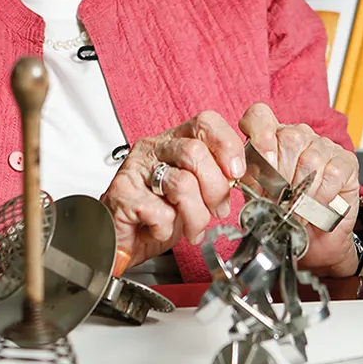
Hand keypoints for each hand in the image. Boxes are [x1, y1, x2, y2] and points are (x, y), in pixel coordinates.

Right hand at [101, 111, 244, 270]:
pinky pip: (161, 212)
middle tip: (216, 210)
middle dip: (215, 189)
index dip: (227, 146)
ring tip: (191, 228)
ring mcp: (135, 168)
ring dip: (195, 215)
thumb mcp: (198, 191)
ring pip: (182, 183)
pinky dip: (167, 229)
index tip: (236, 173)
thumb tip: (241, 176)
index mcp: (175, 140)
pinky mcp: (122, 193)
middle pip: (195, 152)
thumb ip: (218, 177)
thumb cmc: (160, 214)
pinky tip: (159, 229)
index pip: (206, 122)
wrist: (123, 241)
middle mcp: (154, 148)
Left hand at [239, 103, 361, 276]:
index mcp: (271, 138)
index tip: (259, 160)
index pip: (260, 116)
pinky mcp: (346, 162)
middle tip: (277, 200)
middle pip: (288, 140)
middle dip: (280, 177)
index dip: (258, 134)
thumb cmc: (284, 212)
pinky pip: (332, 174)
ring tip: (295, 210)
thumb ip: (249, 180)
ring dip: (301, 192)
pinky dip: (321, 196)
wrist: (313, 237)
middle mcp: (299, 136)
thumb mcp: (258, 196)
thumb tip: (239, 174)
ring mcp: (324, 146)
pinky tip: (315, 207)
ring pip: (311, 160)